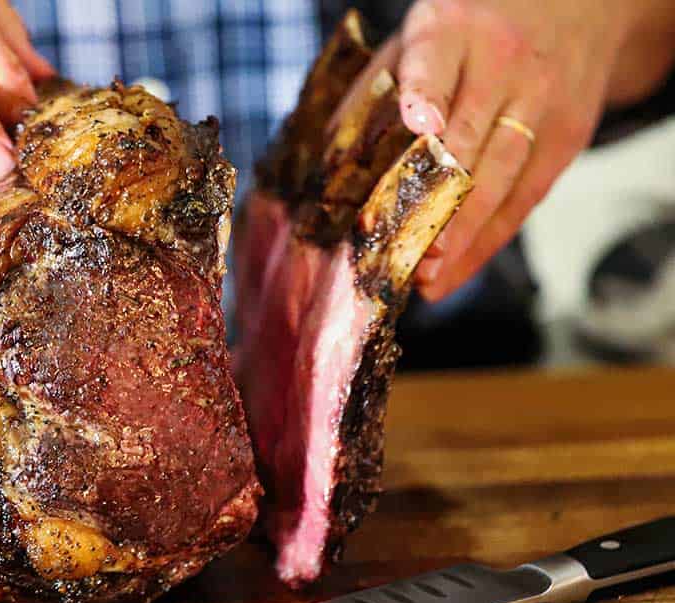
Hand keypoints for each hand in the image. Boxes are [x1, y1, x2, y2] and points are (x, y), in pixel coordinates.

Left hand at [374, 0, 674, 300]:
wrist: (574, 6)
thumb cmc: (469, 32)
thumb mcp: (418, 38)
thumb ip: (375, 90)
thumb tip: (328, 165)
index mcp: (453, 31)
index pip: (436, 63)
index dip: (425, 95)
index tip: (418, 128)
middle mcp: (504, 63)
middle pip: (469, 140)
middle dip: (437, 201)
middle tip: (407, 249)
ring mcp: (542, 101)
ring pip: (502, 177)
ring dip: (463, 234)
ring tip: (428, 275)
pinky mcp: (568, 135)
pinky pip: (526, 199)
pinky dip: (488, 242)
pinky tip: (454, 272)